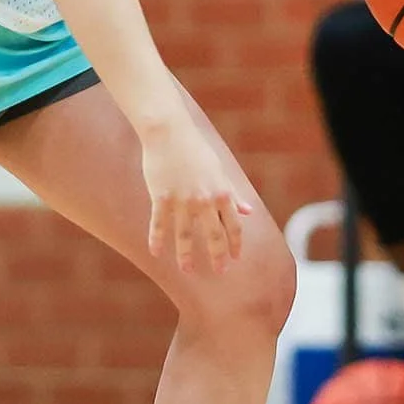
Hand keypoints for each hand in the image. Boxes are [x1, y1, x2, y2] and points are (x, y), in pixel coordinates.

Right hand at [139, 113, 251, 274]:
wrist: (169, 132)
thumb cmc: (195, 150)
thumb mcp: (219, 171)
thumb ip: (233, 194)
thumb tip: (248, 212)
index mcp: (221, 193)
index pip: (232, 225)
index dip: (235, 244)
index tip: (235, 258)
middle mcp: (204, 200)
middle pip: (212, 235)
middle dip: (217, 255)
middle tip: (220, 272)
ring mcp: (181, 200)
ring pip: (185, 234)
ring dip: (186, 255)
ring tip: (188, 270)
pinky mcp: (161, 197)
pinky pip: (159, 223)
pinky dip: (157, 239)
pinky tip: (155, 253)